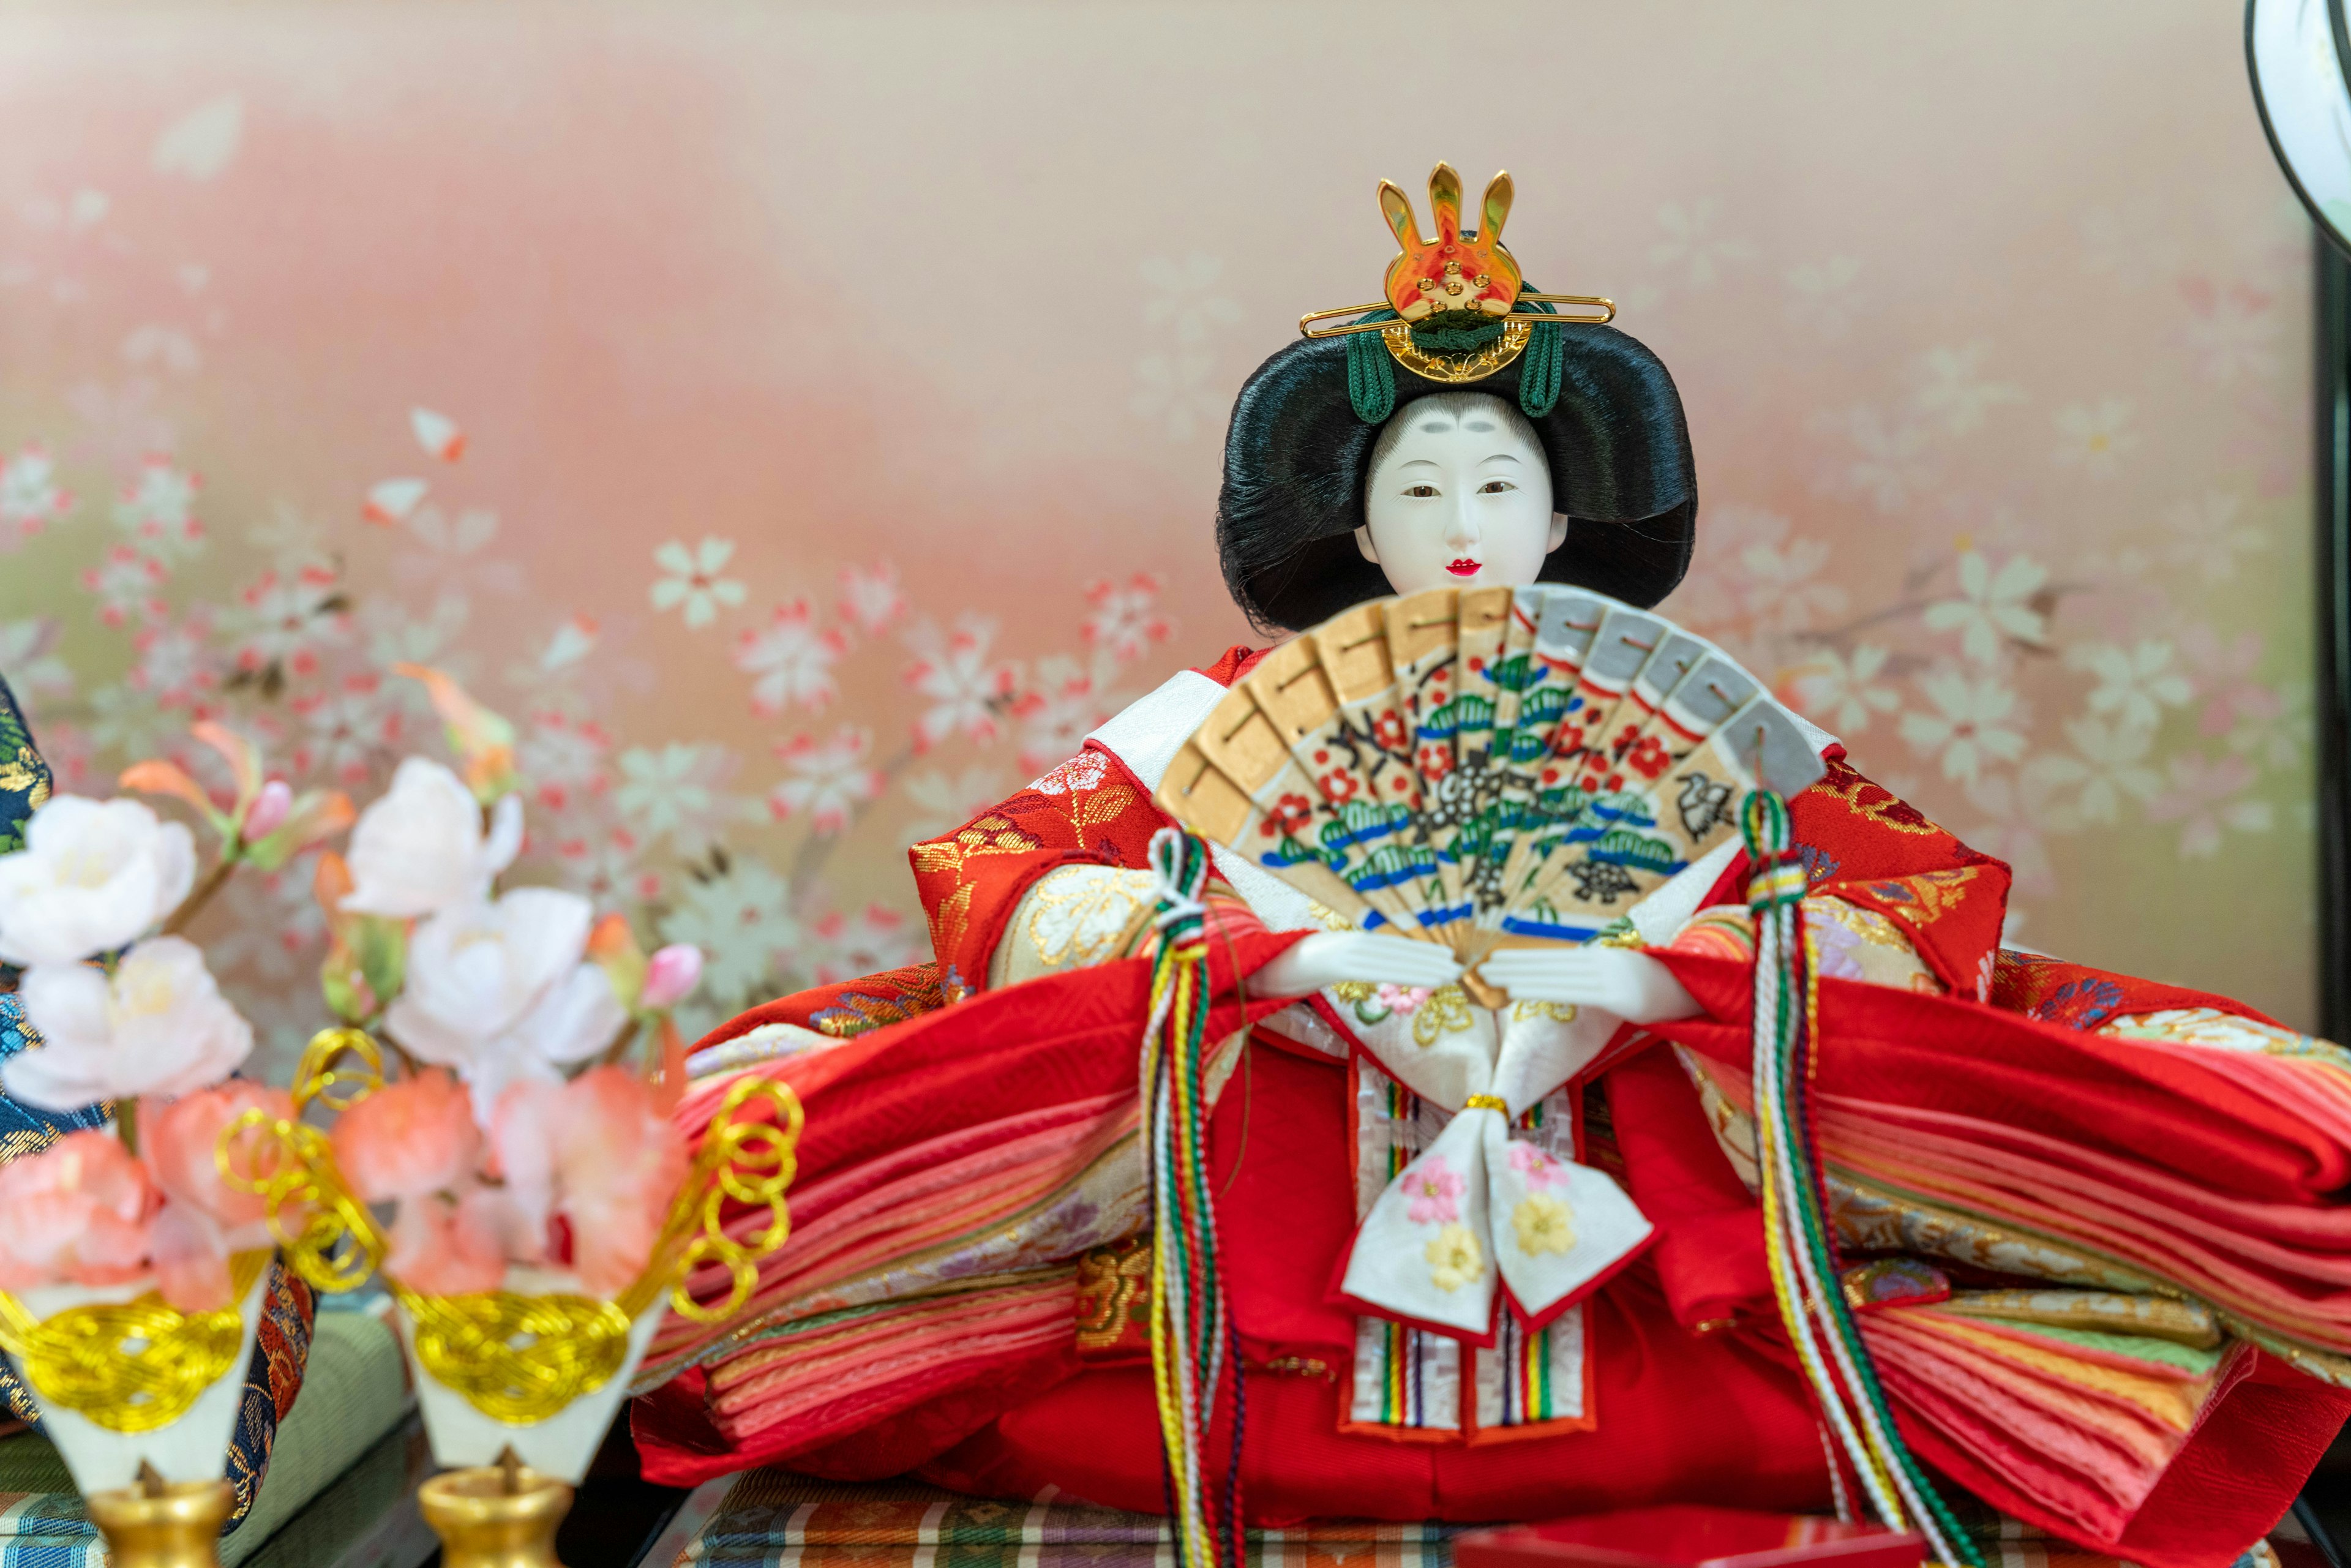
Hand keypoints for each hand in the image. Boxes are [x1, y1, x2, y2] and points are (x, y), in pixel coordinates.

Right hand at [1246, 931, 1464, 999]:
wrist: (1249, 969)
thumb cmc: (1280, 972)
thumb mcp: (1317, 969)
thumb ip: (1341, 968)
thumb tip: (1362, 974)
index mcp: (1346, 944)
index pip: (1390, 948)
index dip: (1419, 951)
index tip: (1446, 957)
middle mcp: (1347, 943)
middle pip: (1397, 949)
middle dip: (1430, 957)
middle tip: (1462, 965)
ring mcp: (1340, 950)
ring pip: (1391, 957)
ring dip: (1424, 964)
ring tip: (1452, 971)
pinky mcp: (1333, 962)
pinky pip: (1374, 967)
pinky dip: (1401, 970)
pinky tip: (1422, 975)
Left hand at [1474, 947, 1699, 1023]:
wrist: (1706, 992)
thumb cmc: (1667, 991)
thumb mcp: (1628, 980)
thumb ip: (1599, 980)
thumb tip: (1571, 985)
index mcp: (1604, 959)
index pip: (1555, 960)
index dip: (1522, 958)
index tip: (1492, 957)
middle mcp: (1602, 962)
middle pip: (1548, 963)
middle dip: (1510, 963)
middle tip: (1474, 964)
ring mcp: (1609, 977)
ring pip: (1553, 975)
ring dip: (1516, 974)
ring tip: (1486, 974)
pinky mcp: (1618, 994)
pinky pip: (1571, 991)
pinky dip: (1539, 987)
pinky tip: (1515, 989)